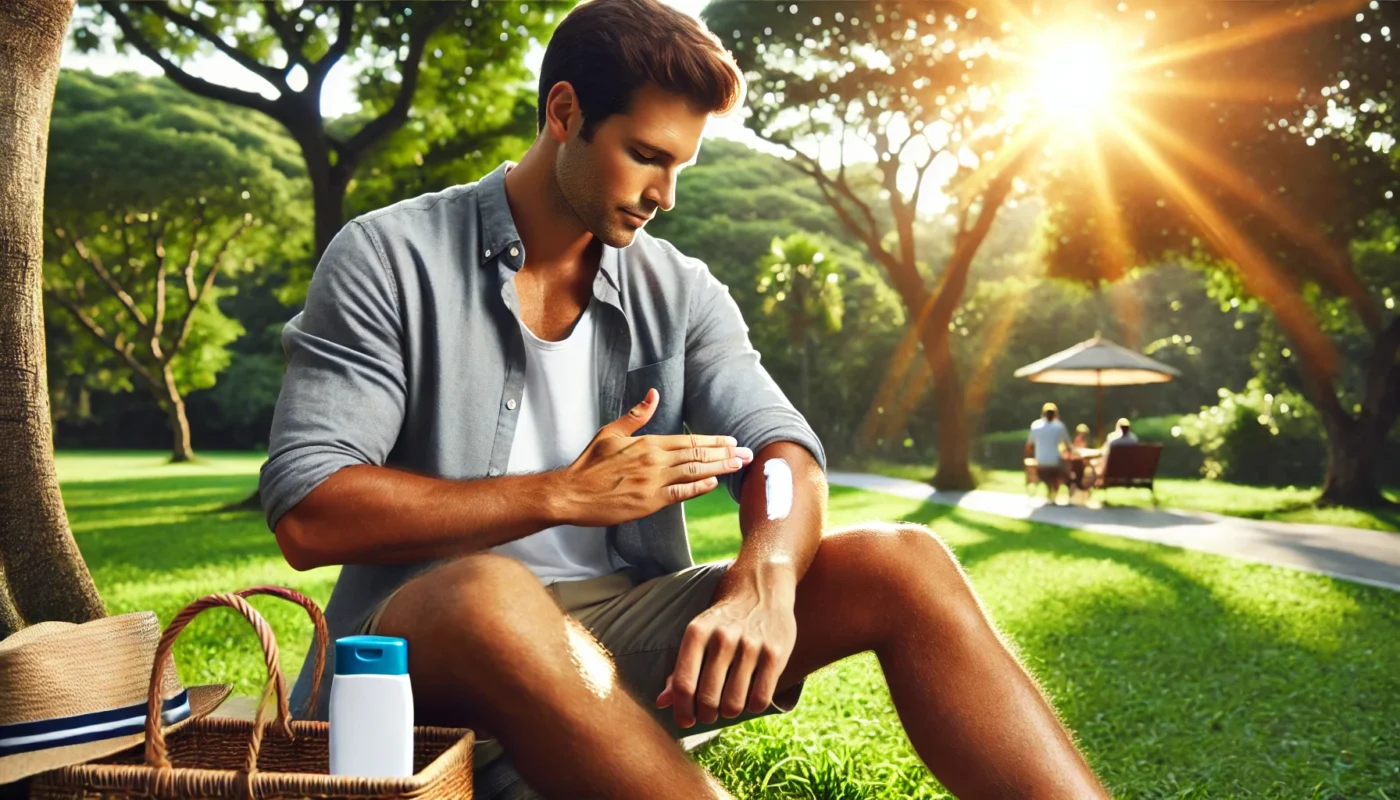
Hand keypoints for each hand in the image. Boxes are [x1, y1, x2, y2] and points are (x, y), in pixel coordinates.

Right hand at [555, 388, 752, 527]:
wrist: (572, 493)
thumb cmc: (590, 464)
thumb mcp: (611, 432)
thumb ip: (637, 415)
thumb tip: (654, 393)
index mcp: (647, 443)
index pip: (688, 440)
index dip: (712, 441)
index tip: (731, 440)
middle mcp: (654, 460)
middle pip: (697, 455)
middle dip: (725, 453)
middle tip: (747, 453)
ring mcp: (653, 482)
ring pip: (694, 473)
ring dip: (720, 468)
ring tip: (739, 465)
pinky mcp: (649, 502)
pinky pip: (681, 494)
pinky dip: (699, 488)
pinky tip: (714, 483)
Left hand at [656, 569, 796, 727]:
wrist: (762, 587)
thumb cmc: (724, 619)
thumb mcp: (698, 634)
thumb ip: (681, 669)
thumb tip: (662, 703)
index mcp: (697, 632)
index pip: (683, 684)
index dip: (682, 710)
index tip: (685, 721)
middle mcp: (723, 637)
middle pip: (707, 698)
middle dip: (706, 715)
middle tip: (709, 714)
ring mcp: (751, 645)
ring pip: (734, 703)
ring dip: (729, 712)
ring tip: (729, 705)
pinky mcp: (775, 653)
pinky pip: (760, 698)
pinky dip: (752, 706)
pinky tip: (750, 697)